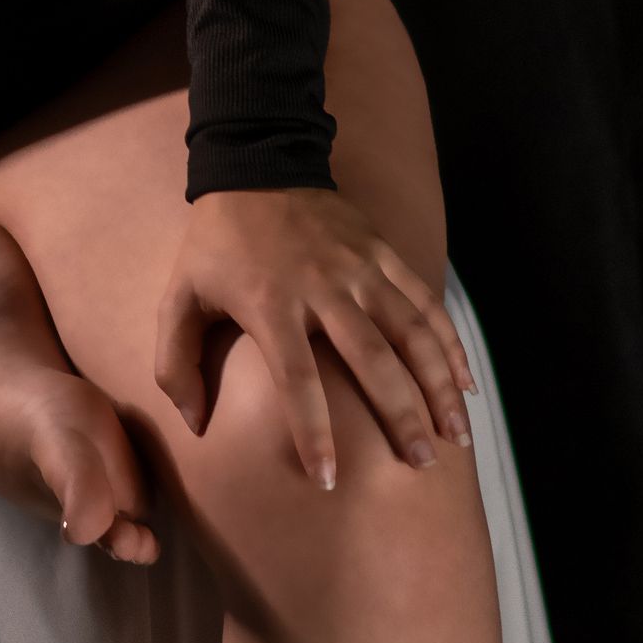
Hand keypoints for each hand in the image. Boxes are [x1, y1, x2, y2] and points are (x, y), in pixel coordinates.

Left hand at [155, 186, 477, 486]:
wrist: (257, 163)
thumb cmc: (215, 243)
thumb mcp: (178, 296)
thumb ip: (176, 362)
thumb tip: (194, 425)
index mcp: (269, 303)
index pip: (296, 379)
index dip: (313, 432)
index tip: (329, 480)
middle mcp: (322, 288)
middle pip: (371, 359)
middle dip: (401, 415)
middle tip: (421, 464)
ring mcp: (360, 268)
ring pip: (411, 332)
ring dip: (438, 385)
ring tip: (456, 436)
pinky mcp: (382, 253)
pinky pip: (425, 302)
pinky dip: (449, 343)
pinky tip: (466, 383)